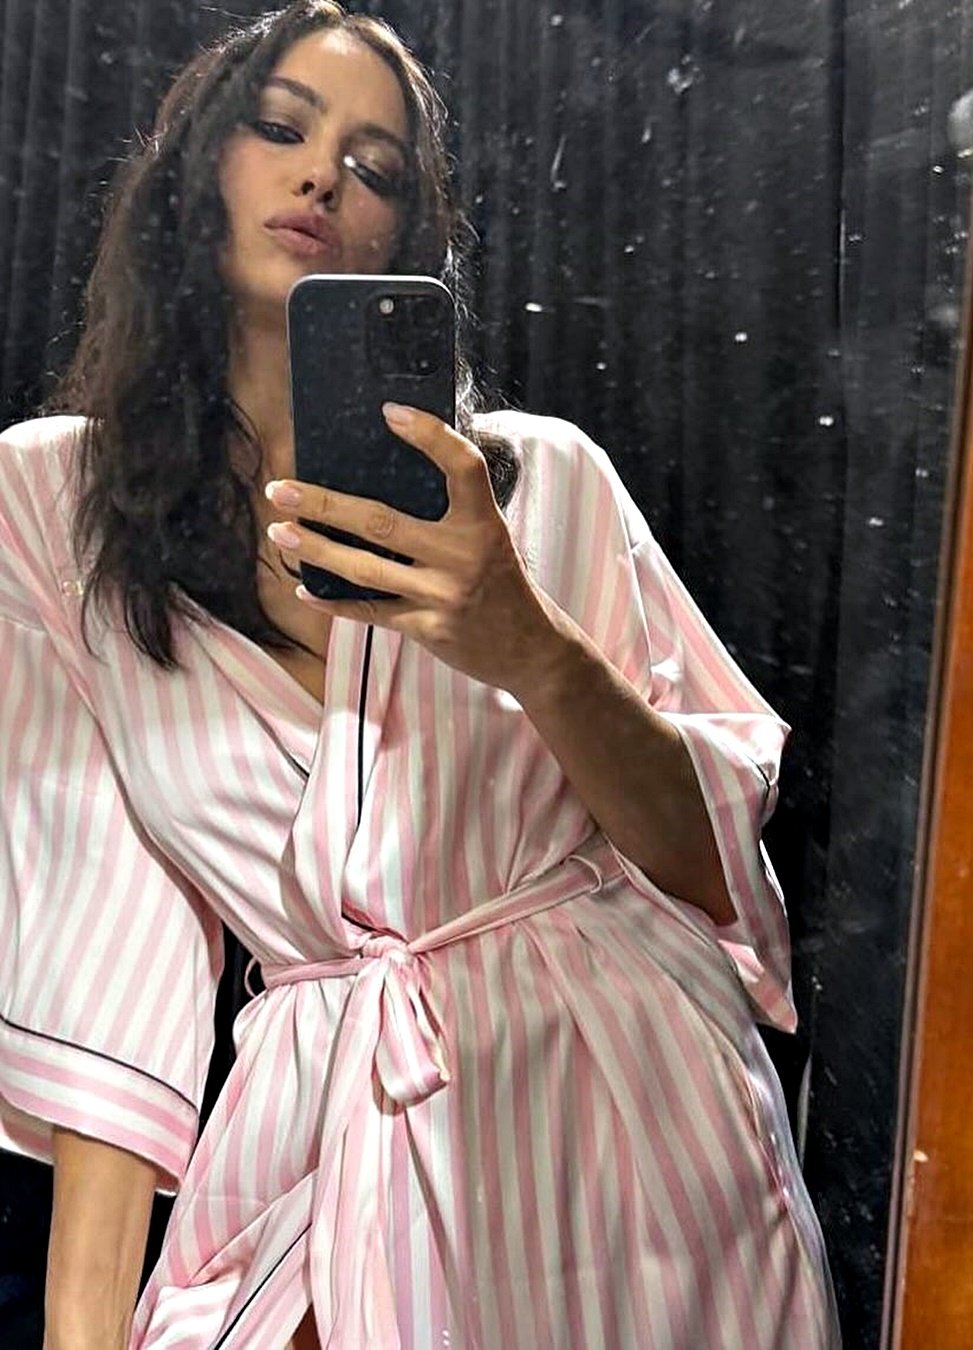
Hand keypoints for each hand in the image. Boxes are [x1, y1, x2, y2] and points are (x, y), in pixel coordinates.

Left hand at [265, 403, 566, 693]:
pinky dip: (333, 603)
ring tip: (279, 531)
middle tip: (280, 488)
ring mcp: (442, 596)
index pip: (463, 468)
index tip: (390, 413)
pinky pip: (370, 612)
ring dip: (316, 549)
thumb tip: (396, 468)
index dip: (430, 436)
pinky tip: (303, 589)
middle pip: (381, 523)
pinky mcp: (427, 629)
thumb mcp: (493, 536)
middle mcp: (463, 557)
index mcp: (484, 524)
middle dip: (324, 505)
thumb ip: (457, 508)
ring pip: (365, 570)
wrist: (530, 649)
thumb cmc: (503, 582)